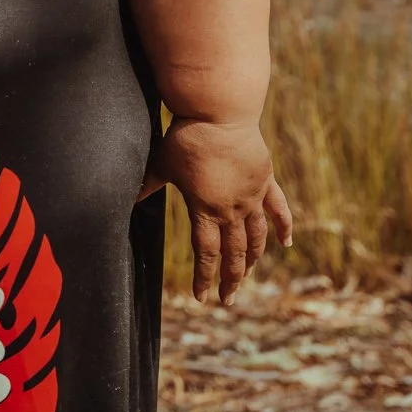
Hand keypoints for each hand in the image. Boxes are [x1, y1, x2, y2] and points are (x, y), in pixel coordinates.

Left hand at [141, 117, 292, 305]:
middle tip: (228, 299)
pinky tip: (286, 244)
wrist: (219, 112)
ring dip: (254, 259)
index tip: (201, 297)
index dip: (204, 277)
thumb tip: (126, 198)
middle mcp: (232, 209)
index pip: (206, 253)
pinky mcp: (265, 180)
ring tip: (248, 274)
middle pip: (235, 253)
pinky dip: (284, 226)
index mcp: (206, 210)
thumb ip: (148, 184)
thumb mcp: (162, 164)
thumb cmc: (186, 138)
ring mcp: (252, 196)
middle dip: (232, 279)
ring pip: (257, 237)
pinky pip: (279, 208)